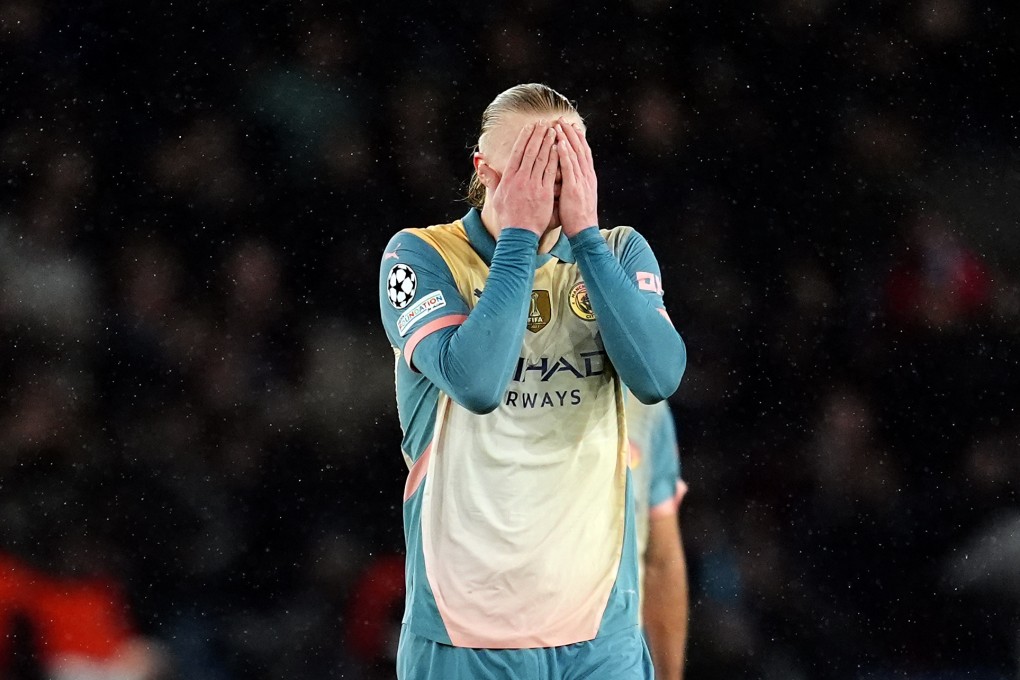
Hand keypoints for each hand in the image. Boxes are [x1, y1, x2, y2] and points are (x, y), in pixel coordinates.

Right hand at [489, 123, 558, 237]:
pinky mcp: (544, 193)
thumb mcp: (495, 196)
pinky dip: (555, 158)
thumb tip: (479, 161)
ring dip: (547, 143)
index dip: (524, 138)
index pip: (517, 153)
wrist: (518, 234)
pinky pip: (550, 172)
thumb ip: (490, 177)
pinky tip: (559, 148)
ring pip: (541, 159)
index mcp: (508, 178)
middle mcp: (520, 179)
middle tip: (543, 123)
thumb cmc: (508, 216)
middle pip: (529, 152)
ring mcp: (533, 185)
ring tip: (553, 131)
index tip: (530, 126)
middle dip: (537, 135)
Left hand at [556, 120, 598, 236]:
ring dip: (567, 138)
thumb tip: (564, 177)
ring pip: (575, 154)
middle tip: (562, 119)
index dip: (577, 138)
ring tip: (559, 124)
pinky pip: (570, 167)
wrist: (584, 232)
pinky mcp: (574, 187)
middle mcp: (586, 176)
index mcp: (587, 178)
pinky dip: (565, 153)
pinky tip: (560, 142)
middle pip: (580, 149)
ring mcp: (582, 181)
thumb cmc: (576, 217)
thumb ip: (571, 184)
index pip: (582, 153)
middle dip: (571, 133)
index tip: (569, 126)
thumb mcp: (576, 197)